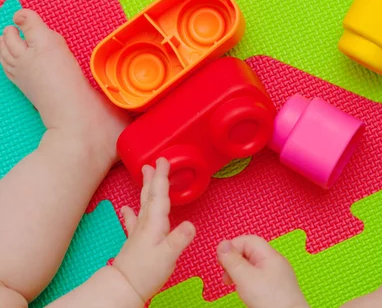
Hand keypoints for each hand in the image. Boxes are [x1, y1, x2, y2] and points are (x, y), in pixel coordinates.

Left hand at [113, 158, 195, 301]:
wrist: (123, 288)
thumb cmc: (145, 273)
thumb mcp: (167, 256)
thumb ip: (179, 240)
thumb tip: (191, 224)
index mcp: (155, 223)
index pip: (159, 195)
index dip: (162, 177)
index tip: (163, 160)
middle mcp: (146, 223)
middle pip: (150, 195)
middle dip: (154, 177)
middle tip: (155, 161)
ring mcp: (140, 231)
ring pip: (144, 203)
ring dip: (146, 187)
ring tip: (145, 173)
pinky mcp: (137, 240)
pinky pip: (134, 221)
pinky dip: (131, 212)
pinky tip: (126, 208)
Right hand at [217, 235, 308, 307]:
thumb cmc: (273, 301)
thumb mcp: (245, 277)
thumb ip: (232, 260)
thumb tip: (223, 244)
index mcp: (269, 255)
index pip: (247, 240)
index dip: (232, 247)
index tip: (222, 261)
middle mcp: (275, 262)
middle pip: (249, 252)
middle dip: (234, 262)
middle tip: (227, 276)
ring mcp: (277, 274)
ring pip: (253, 266)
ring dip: (240, 272)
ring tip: (235, 285)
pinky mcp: (277, 286)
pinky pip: (259, 277)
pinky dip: (248, 281)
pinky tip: (247, 292)